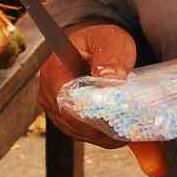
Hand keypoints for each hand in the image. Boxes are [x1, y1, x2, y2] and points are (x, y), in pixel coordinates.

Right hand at [38, 22, 135, 147]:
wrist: (97, 46)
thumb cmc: (102, 41)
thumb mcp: (111, 41)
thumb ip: (111, 57)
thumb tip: (109, 78)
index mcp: (55, 68)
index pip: (67, 102)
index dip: (90, 114)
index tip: (115, 118)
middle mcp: (49, 90)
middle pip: (71, 121)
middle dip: (100, 128)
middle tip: (127, 129)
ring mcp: (54, 107)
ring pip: (77, 131)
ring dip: (102, 134)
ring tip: (126, 131)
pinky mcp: (64, 117)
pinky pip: (81, 133)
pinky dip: (101, 136)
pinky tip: (119, 133)